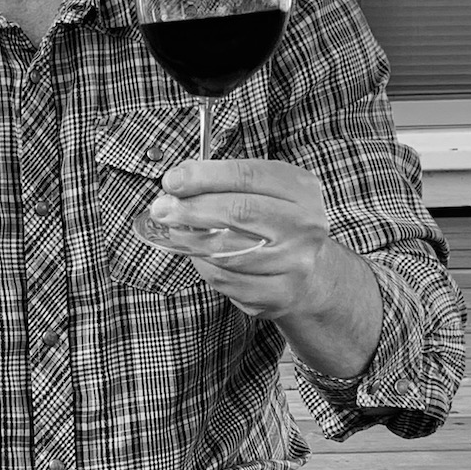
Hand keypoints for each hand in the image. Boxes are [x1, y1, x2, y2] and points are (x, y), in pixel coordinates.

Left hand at [151, 158, 382, 378]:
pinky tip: (198, 257)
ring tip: (174, 232)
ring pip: (227, 251)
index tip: (172, 180)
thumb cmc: (273, 223)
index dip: (204, 176)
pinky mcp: (279, 294)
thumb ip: (225, 182)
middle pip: (239, 211)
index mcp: (302, 189)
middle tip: (162, 208)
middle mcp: (305, 225)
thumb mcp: (262, 191)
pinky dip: (204, 267)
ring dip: (190, 240)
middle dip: (192, 208)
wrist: (308, 273)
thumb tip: (177, 184)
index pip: (247, 175)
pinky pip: (226, 280)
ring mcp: (295, 262)